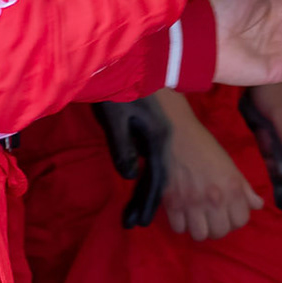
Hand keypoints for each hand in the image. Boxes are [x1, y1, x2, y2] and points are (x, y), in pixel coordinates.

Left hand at [90, 97, 170, 228]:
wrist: (130, 60)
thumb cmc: (119, 88)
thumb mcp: (116, 117)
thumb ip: (123, 147)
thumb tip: (131, 175)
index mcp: (159, 135)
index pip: (157, 177)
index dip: (148, 201)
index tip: (138, 222)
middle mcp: (166, 137)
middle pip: (163, 176)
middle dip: (149, 201)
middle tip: (134, 222)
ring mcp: (163, 131)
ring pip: (163, 168)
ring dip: (151, 190)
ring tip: (138, 211)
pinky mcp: (157, 127)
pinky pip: (159, 158)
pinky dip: (152, 174)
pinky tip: (143, 181)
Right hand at [157, 91, 262, 239]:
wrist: (176, 134)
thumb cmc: (206, 148)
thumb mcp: (231, 165)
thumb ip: (245, 188)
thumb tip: (258, 205)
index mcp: (232, 188)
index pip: (241, 221)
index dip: (236, 218)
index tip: (229, 212)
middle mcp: (214, 199)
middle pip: (220, 233)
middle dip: (218, 227)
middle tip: (213, 217)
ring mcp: (191, 203)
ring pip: (199, 235)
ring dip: (199, 228)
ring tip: (198, 217)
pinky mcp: (171, 204)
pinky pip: (179, 228)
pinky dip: (181, 223)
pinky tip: (183, 212)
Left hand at [248, 80, 281, 158]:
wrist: (258, 74)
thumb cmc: (273, 93)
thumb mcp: (281, 116)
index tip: (275, 166)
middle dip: (274, 151)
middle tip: (263, 139)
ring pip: (277, 145)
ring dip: (266, 142)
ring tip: (260, 130)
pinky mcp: (277, 122)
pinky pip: (271, 136)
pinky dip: (263, 136)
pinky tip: (258, 128)